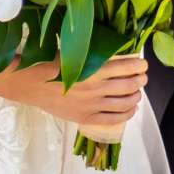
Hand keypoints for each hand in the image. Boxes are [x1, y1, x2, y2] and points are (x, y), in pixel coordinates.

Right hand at [4, 52, 149, 128]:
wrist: (30, 83)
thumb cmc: (52, 64)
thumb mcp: (76, 54)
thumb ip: (96, 58)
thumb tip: (118, 56)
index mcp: (95, 68)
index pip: (127, 67)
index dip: (139, 66)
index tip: (143, 64)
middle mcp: (97, 88)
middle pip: (129, 85)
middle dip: (141, 81)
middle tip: (142, 77)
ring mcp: (93, 105)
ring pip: (125, 102)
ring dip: (136, 96)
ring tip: (137, 92)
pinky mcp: (87, 118)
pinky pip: (114, 119)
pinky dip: (127, 113)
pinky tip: (130, 108)